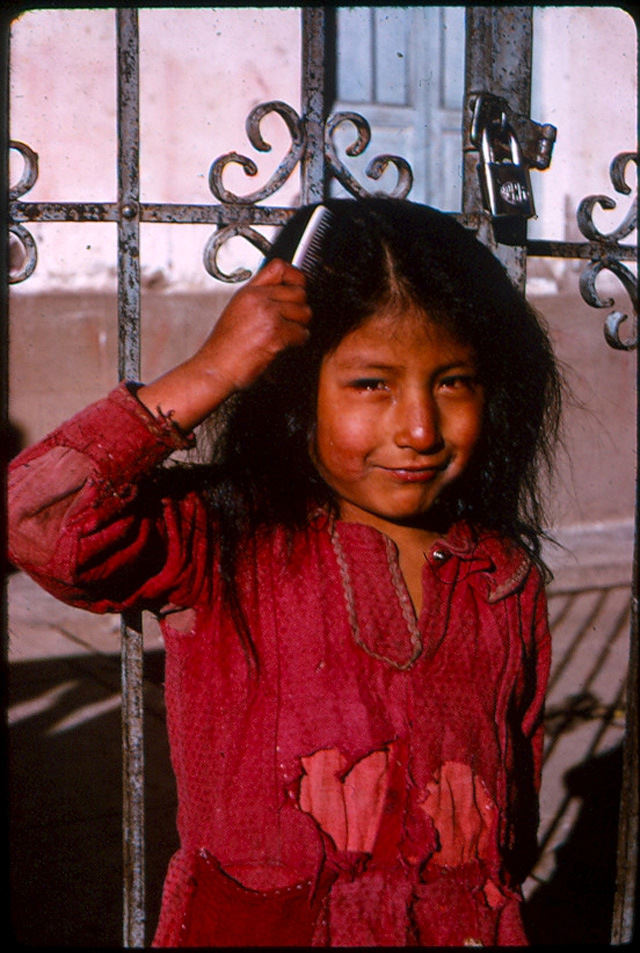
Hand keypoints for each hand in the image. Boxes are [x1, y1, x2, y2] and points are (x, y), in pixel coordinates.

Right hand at [193, 257, 310, 391]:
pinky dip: (298, 342)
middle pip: (298, 292)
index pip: (279, 267)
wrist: (215, 369)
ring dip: (301, 326)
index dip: (294, 276)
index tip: (298, 286)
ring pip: (304, 313)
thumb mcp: (236, 313)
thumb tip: (281, 297)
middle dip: (301, 309)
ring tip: (288, 335)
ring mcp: (267, 315)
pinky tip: (285, 346)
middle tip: (294, 321)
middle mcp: (257, 300)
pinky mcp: (275, 333)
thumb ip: (257, 301)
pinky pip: (302, 333)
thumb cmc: (224, 349)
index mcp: (247, 292)